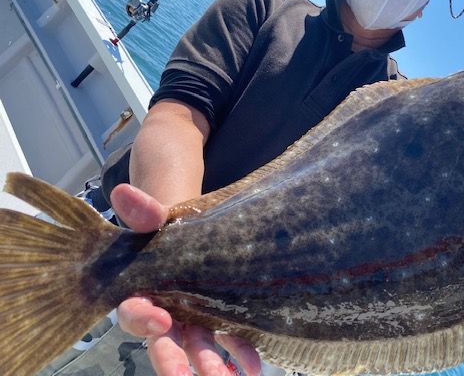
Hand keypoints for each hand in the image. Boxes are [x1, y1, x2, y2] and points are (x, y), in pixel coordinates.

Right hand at [110, 184, 260, 375]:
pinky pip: (227, 337)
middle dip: (173, 360)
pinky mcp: (218, 315)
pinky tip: (253, 364)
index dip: (142, 318)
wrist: (194, 222)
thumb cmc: (169, 222)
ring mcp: (193, 315)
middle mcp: (165, 309)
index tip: (160, 320)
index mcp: (141, 288)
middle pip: (165, 340)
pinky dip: (239, 352)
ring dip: (210, 364)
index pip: (132, 310)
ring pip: (197, 344)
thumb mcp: (157, 215)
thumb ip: (143, 212)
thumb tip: (122, 192)